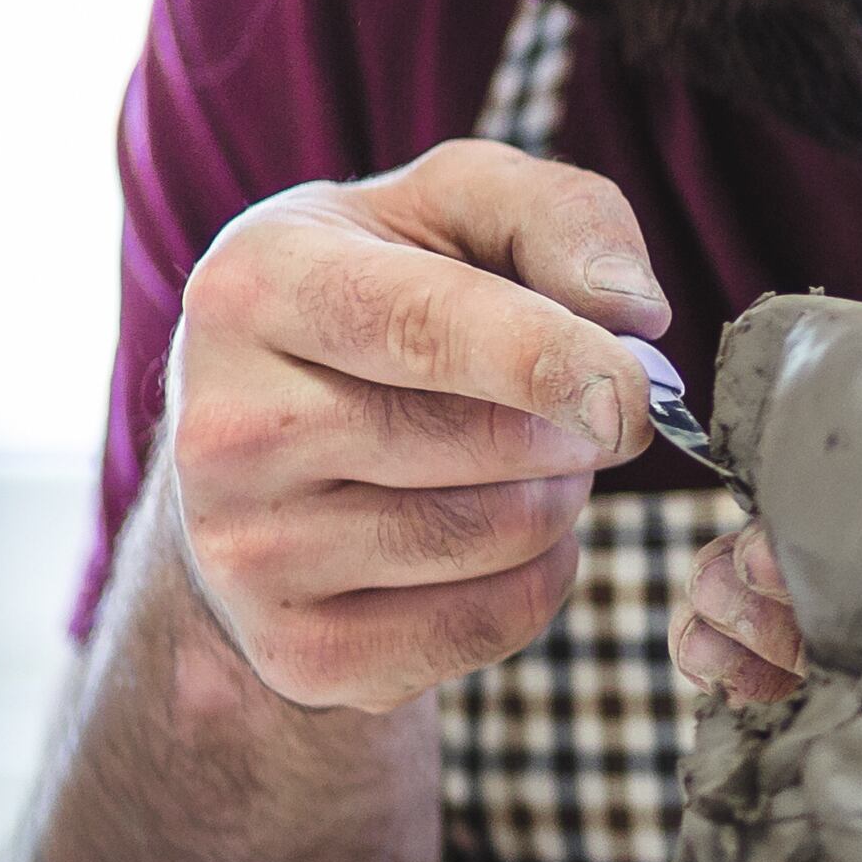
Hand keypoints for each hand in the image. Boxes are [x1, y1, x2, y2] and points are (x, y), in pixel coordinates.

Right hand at [164, 138, 668, 711]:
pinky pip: (486, 626)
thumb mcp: (451, 209)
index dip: (549, 359)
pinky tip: (500, 531)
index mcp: (255, 288)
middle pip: (477, 444)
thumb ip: (560, 218)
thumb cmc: (384, 295)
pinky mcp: (297, 651)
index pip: (423, 328)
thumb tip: (634, 311)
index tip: (635, 391)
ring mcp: (247, 552)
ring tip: (528, 460)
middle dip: (574, 428)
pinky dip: (537, 579)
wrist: (261, 442)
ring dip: (559, 497)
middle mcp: (227, 426)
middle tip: (580, 407)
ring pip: (492, 537)